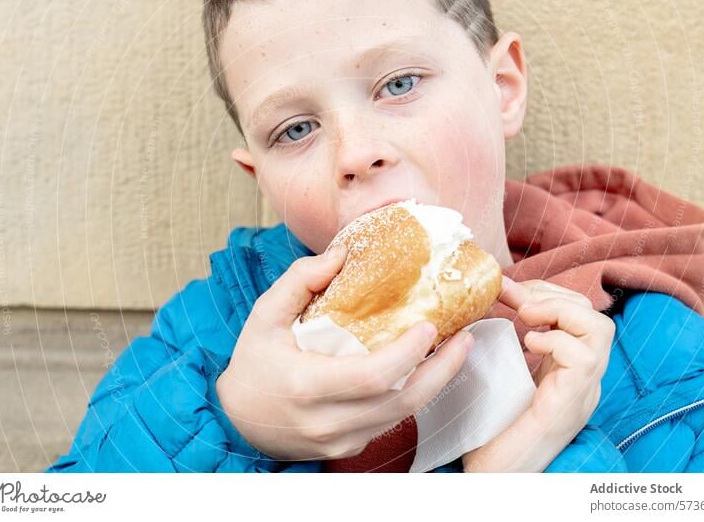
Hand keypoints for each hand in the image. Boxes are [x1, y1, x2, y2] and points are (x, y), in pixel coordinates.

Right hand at [216, 246, 474, 460]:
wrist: (238, 422)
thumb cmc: (253, 364)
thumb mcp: (264, 316)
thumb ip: (299, 280)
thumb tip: (342, 255)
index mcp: (306, 386)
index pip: (373, 376)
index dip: (408, 353)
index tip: (430, 326)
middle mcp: (327, 421)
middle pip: (400, 401)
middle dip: (441, 370)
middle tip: (465, 339)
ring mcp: (340, 440)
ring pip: (402, 415)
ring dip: (435, 383)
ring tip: (457, 350)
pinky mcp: (348, 448)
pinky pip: (389, 422)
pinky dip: (412, 395)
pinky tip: (426, 370)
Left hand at [462, 277, 614, 471]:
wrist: (495, 476)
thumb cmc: (490, 429)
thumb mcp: (499, 374)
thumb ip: (502, 342)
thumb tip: (487, 299)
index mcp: (566, 370)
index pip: (578, 314)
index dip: (545, 291)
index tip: (506, 287)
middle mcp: (582, 379)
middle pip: (595, 316)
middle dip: (553, 293)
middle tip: (516, 299)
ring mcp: (582, 391)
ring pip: (601, 330)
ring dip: (560, 310)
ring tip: (526, 316)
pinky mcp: (571, 403)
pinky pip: (584, 358)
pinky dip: (556, 340)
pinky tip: (528, 344)